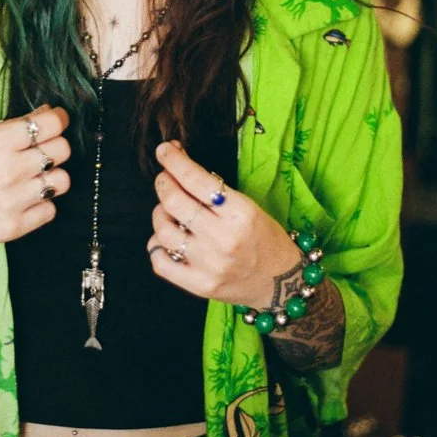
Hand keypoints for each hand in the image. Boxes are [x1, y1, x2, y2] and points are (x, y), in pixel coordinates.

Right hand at [0, 103, 70, 258]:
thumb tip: (43, 114)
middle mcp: (10, 170)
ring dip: (51, 176)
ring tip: (33, 177)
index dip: (58, 119)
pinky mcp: (15, 227)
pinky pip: (50, 210)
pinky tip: (24, 199)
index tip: (56, 120)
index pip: (50, 124)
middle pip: (62, 151)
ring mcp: (14, 201)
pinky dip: (42, 204)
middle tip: (42, 149)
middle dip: (55, 145)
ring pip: (62, 181)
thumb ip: (7, 128)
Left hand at [147, 141, 298, 307]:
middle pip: (174, 202)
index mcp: (240, 213)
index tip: (164, 150)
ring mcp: (208, 264)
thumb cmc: (265, 238)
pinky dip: (156, 245)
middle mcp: (222, 238)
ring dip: (159, 214)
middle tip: (165, 179)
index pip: (196, 180)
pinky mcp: (198, 285)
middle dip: (163, 183)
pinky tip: (166, 239)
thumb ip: (215, 191)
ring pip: (163, 230)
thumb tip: (179, 166)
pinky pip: (160, 262)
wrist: (281, 282)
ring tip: (168, 212)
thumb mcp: (249, 206)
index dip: (174, 161)